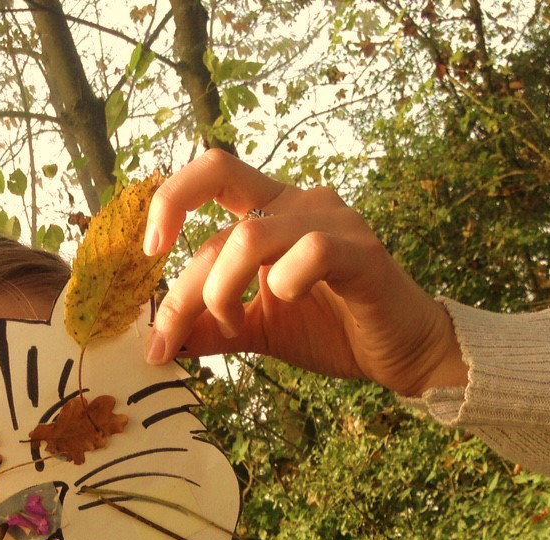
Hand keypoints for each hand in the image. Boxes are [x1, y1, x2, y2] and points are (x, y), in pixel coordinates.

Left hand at [143, 149, 467, 396]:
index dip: (170, 200)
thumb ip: (208, 327)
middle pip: (220, 206)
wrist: (399, 353)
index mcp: (270, 209)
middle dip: (184, 282)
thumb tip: (156, 343)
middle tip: (168, 333)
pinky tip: (284, 303)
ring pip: (252, 236)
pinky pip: (311, 251)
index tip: (150, 255)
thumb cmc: (330, 328)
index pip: (210, 176)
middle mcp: (298, 203)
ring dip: (223, 289)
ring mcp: (332, 222)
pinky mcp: (361, 252)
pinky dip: (285, 280)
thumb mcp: (256, 328)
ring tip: (232, 328)